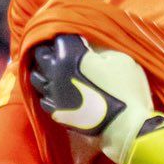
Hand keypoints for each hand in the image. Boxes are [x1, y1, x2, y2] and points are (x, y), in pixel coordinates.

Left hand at [28, 33, 163, 163]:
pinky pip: (44, 99)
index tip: (77, 38)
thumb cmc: (126, 89)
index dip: (68, 37)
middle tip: (61, 50)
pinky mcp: (57, 113)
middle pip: (41, 55)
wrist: (126, 127)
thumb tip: (87, 46)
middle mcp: (54, 74)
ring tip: (53, 69)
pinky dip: (48, 92)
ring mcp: (53, 95)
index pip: (59, 38)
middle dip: (49, 50)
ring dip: (43, 70)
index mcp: (68, 56)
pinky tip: (57, 91)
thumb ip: (98, 48)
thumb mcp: (118, 58)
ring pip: (37, 78)